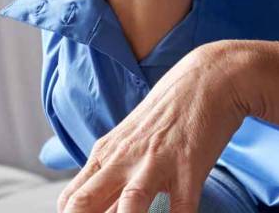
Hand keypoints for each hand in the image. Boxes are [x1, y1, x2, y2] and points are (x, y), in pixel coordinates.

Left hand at [57, 42, 254, 212]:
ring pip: (129, 207)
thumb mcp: (130, 143)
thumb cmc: (167, 115)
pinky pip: (181, 209)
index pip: (70, 199)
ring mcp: (155, 164)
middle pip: (84, 203)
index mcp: (105, 155)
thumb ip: (114, 180)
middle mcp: (123, 160)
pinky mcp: (189, 168)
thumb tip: (101, 212)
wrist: (208, 80)